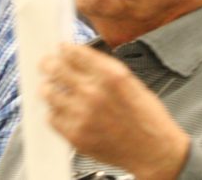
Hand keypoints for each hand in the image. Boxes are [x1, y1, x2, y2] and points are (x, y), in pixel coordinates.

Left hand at [40, 44, 189, 179]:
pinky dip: (54, 112)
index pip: (73, 53)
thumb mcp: (130, 81)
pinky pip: (52, 117)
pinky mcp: (76, 135)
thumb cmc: (146, 117)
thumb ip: (103, 68)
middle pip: (56, 69)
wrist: (154, 151)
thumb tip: (79, 57)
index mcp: (110, 75)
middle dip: (49, 64)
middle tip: (47, 64)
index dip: (64, 49)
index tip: (61, 49)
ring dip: (48, 88)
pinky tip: (61, 110)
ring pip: (48, 93)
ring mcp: (82, 115)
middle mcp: (94, 92)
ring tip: (50, 88)